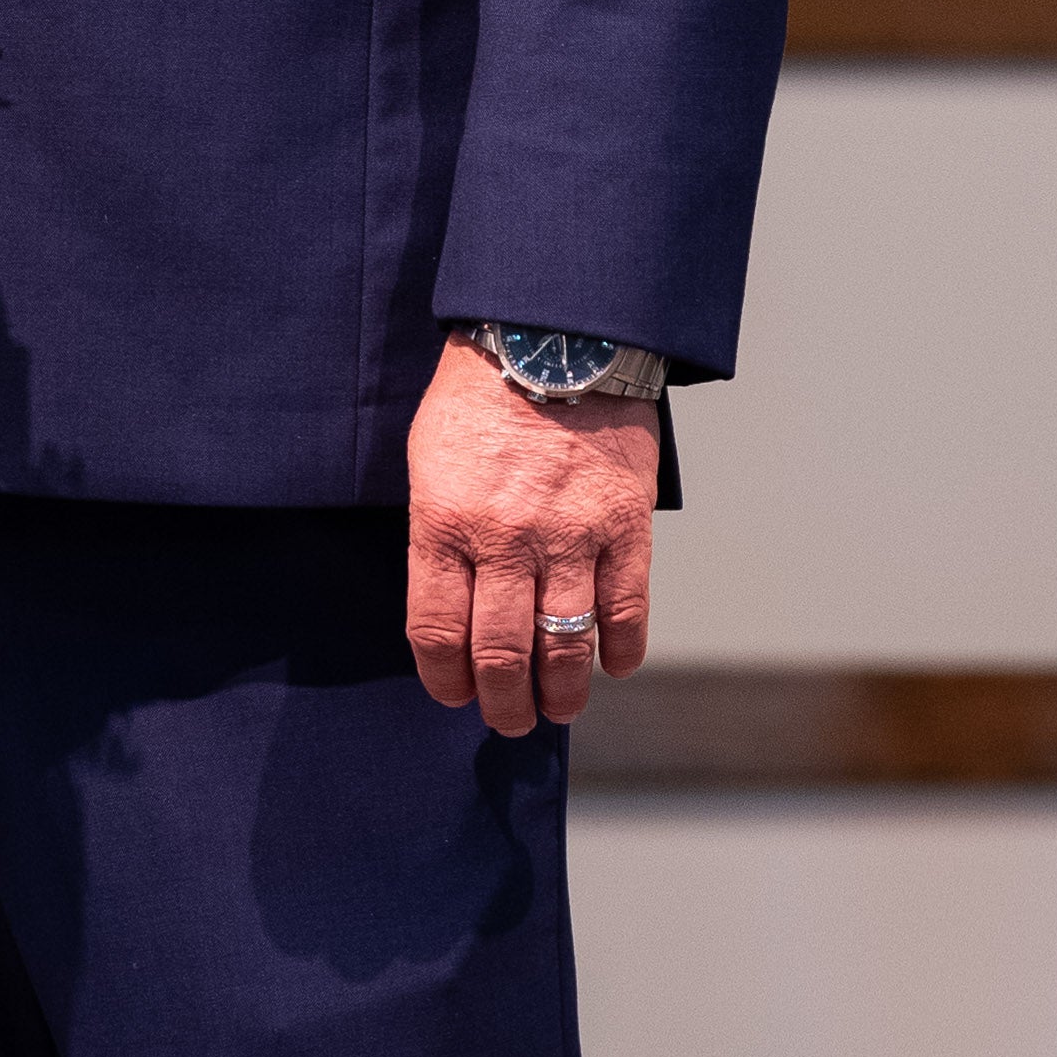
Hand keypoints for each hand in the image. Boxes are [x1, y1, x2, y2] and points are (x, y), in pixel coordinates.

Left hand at [406, 336, 651, 735]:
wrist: (554, 335)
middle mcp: (505, 540)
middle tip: (507, 721)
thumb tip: (451, 606)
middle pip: (501, 652)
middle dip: (502, 703)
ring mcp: (571, 536)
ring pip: (565, 645)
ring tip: (558, 710)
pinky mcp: (625, 525)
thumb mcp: (429, 462)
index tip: (454, 694)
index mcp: (445, 523)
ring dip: (562, 692)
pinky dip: (621, 650)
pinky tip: (614, 666)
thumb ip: (437, 534)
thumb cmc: (479, 396)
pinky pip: (626, 609)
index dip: (446, 677)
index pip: (438, 630)